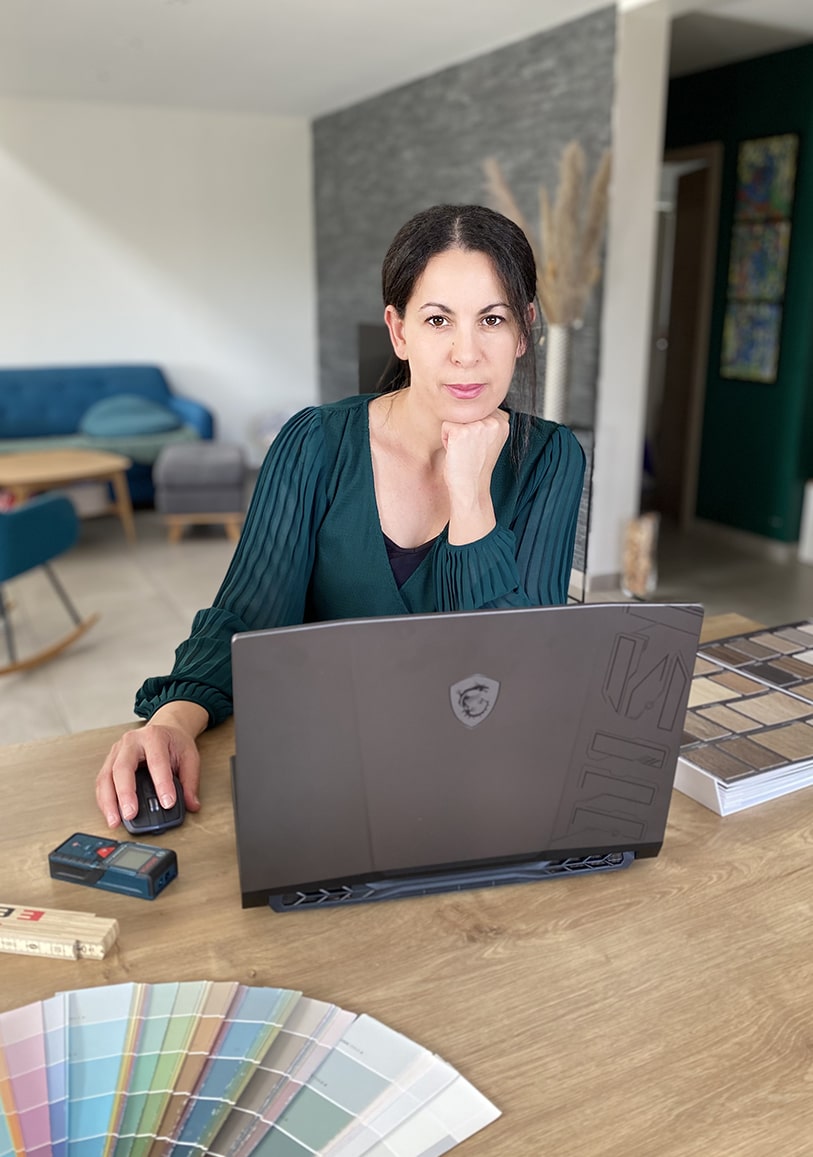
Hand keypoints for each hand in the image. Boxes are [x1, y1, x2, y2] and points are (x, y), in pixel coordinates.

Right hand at [95, 709, 204, 828]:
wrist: (164, 728)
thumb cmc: (174, 742)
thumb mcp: (189, 757)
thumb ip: (190, 782)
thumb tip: (192, 804)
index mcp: (154, 736)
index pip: (157, 762)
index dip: (162, 784)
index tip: (167, 803)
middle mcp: (131, 742)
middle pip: (123, 768)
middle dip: (125, 793)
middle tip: (131, 814)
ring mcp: (117, 751)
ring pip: (106, 777)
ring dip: (109, 801)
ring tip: (115, 820)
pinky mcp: (109, 762)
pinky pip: (102, 783)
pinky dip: (104, 800)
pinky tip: (110, 813)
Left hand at [441, 410, 509, 543]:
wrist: (471, 489)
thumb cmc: (476, 467)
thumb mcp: (489, 441)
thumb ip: (487, 422)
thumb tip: (474, 405)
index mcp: (503, 422)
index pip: (479, 410)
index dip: (473, 428)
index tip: (478, 446)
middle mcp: (493, 421)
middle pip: (466, 412)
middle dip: (464, 430)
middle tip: (470, 450)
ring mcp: (477, 425)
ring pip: (455, 418)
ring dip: (455, 435)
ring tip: (464, 452)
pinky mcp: (461, 431)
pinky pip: (445, 426)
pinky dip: (446, 440)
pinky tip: (457, 453)